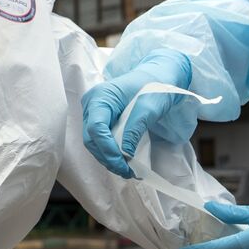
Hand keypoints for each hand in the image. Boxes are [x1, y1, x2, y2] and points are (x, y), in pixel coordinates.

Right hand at [81, 50, 191, 178]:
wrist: (157, 76)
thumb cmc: (154, 86)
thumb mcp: (149, 107)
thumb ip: (135, 129)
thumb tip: (126, 153)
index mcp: (101, 96)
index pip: (96, 128)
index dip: (107, 148)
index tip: (122, 163)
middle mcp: (92, 104)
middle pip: (91, 138)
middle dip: (108, 158)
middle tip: (127, 172)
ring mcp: (94, 112)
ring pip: (94, 142)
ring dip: (108, 158)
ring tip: (128, 170)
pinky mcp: (101, 119)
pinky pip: (100, 140)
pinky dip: (111, 153)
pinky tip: (124, 161)